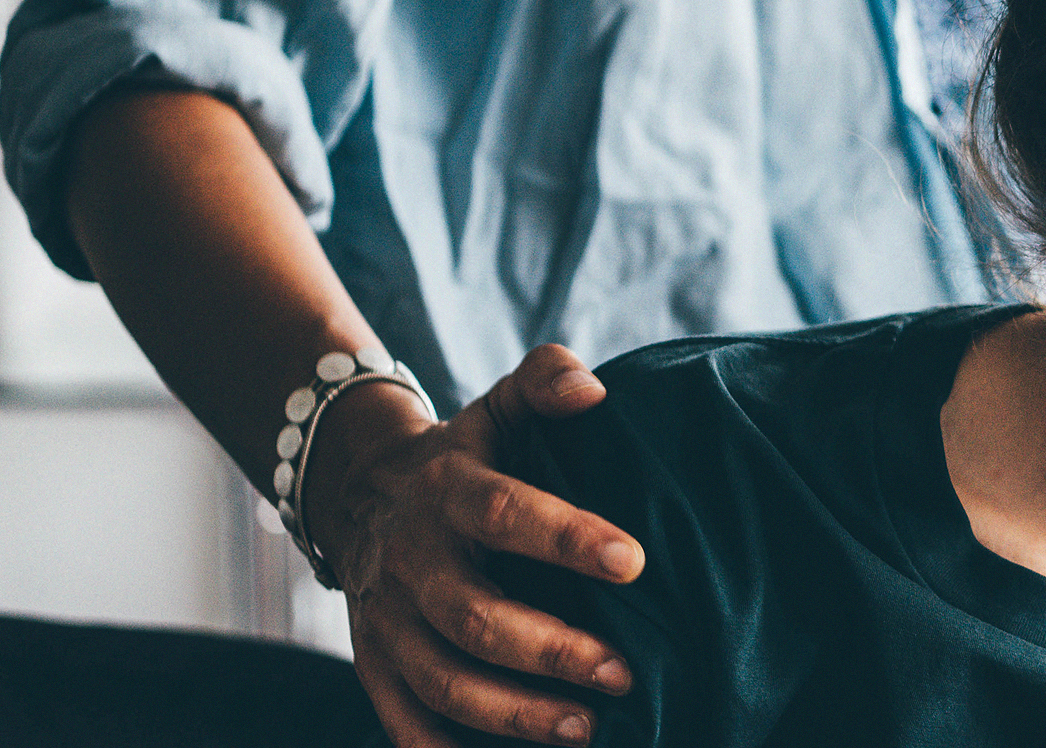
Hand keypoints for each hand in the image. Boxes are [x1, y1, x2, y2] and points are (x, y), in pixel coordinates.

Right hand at [304, 344, 646, 746]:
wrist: (363, 495)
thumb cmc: (469, 455)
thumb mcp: (499, 407)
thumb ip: (546, 381)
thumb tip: (593, 391)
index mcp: (447, 493)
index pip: (503, 513)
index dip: (566, 536)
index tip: (634, 560)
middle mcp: (411, 562)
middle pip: (473, 618)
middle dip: (550, 651)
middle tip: (624, 673)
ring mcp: (386, 623)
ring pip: (444, 682)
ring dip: (515, 714)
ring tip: (589, 731)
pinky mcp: (375, 667)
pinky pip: (405, 724)